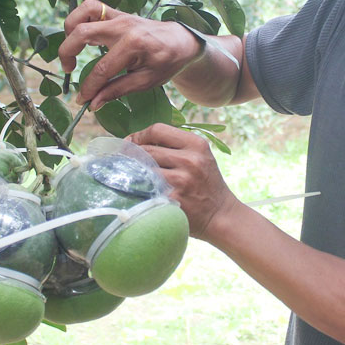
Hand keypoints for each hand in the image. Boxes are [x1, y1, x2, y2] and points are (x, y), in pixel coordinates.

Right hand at [58, 0, 202, 109]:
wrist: (181, 41)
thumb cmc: (167, 62)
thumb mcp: (146, 81)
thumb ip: (117, 90)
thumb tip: (93, 104)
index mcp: (134, 44)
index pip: (101, 69)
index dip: (88, 87)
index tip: (82, 100)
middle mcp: (123, 26)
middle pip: (82, 32)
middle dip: (67, 53)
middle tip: (69, 70)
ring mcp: (119, 15)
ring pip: (83, 11)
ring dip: (70, 30)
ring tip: (72, 49)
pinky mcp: (116, 12)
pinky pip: (91, 7)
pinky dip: (80, 18)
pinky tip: (80, 36)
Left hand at [128, 124, 239, 239]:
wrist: (221, 215)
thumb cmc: (206, 184)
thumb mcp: (200, 156)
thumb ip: (176, 145)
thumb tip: (137, 140)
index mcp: (197, 144)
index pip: (157, 129)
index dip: (139, 135)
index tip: (131, 142)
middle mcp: (190, 160)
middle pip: (147, 149)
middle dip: (131, 154)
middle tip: (123, 160)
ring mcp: (181, 180)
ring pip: (143, 169)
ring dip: (132, 172)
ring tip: (129, 174)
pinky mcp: (172, 199)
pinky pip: (145, 188)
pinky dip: (138, 188)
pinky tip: (136, 189)